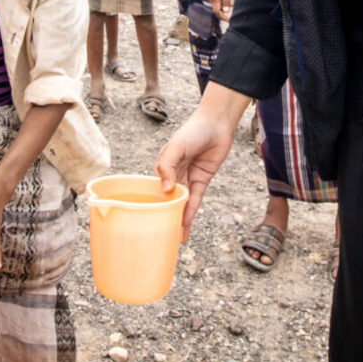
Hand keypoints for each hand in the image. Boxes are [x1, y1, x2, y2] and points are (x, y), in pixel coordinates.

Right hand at [155, 105, 237, 241]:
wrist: (216, 124)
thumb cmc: (192, 131)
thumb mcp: (175, 147)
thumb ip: (167, 166)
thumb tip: (166, 190)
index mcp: (163, 166)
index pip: (154, 189)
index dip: (151, 204)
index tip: (146, 221)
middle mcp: (174, 174)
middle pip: (168, 199)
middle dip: (164, 216)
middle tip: (160, 236)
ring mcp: (188, 178)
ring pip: (181, 202)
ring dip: (178, 219)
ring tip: (174, 237)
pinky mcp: (202, 180)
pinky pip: (195, 199)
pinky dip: (190, 211)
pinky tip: (186, 225)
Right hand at [206, 0, 233, 21]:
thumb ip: (226, 1)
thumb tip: (226, 11)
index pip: (217, 11)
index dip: (223, 17)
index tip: (229, 20)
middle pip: (216, 10)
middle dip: (223, 15)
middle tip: (231, 18)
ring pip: (217, 6)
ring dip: (223, 10)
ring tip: (231, 12)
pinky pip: (217, 2)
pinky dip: (222, 5)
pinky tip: (229, 5)